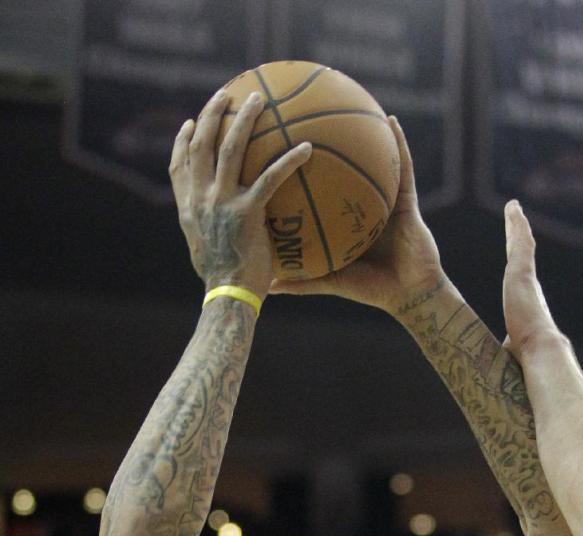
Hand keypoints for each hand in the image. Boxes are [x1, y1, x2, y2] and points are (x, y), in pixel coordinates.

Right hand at [170, 88, 311, 299]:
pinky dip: (289, 160)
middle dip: (213, 113)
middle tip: (227, 94)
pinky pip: (271, 177)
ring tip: (259, 99)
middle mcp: (199, 198)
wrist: (228, 298)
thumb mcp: (207, 255)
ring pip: (232, 148)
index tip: (190, 124)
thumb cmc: (225, 284)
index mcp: (188, 208)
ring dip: (245, 118)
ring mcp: (221, 202)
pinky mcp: (246, 212)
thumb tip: (226, 233)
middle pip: (202, 143)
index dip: (182, 141)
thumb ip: (213, 235)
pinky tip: (307, 148)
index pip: (178, 166)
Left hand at [269, 117, 442, 311]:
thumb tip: (266, 285)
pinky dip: (399, 144)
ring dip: (362, 129)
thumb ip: (301, 280)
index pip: (317, 190)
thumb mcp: (332, 281)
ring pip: (371, 158)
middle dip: (321, 137)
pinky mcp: (406, 200)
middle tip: (302, 112)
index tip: (275, 147)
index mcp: (343, 218)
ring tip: (346, 97)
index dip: (297, 168)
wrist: (410, 295)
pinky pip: (403, 167)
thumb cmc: (373, 290)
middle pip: (338, 164)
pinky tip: (391, 121)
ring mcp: (384, 198)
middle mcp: (360, 202)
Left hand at [502, 200, 562, 356]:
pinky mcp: (521, 274)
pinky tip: (513, 209)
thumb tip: (504, 374)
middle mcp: (531, 291)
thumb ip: (510, 355)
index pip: (522, 284)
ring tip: (514, 210)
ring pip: (522, 246)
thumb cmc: (528, 364)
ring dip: (518, 227)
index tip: (518, 266)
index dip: (519, 272)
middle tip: (518, 224)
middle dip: (520, 240)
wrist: (541, 357)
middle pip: (523, 259)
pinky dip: (517, 225)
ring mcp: (527, 281)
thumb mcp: (513, 355)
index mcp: (528, 308)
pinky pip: (519, 243)